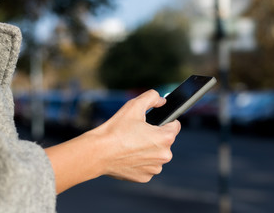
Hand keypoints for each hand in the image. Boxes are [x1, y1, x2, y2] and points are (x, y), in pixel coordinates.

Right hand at [45, 90, 180, 193]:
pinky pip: (147, 166)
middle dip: (155, 135)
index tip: (155, 122)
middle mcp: (165, 155)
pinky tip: (129, 155)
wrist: (98, 153)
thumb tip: (162, 100)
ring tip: (132, 144)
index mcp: (165, 138)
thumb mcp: (134, 105)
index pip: (175, 125)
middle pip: (165, 141)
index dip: (165, 121)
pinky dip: (141, 161)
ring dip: (149, 149)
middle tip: (138, 132)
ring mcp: (155, 168)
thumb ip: (152, 97)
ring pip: (156, 154)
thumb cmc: (116, 129)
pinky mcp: (145, 177)